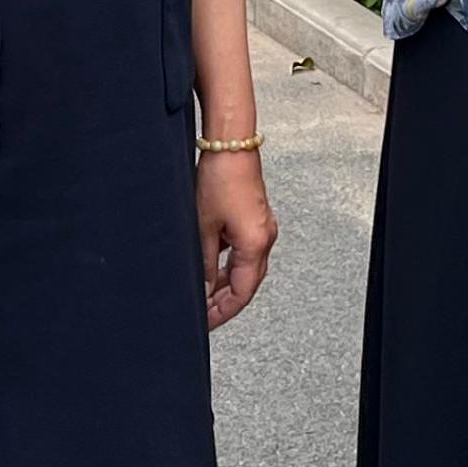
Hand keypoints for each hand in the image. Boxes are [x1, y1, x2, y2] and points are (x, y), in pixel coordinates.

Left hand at [198, 149, 276, 327]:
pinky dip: (229, 264)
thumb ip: (204, 263)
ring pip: (246, 268)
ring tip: (203, 293)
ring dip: (226, 283)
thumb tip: (203, 290)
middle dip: (224, 301)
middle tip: (202, 313)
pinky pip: (245, 251)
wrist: (230, 144)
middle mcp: (265, 239)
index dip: (222, 312)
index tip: (205, 322)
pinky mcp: (256, 218)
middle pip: (247, 284)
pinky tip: (211, 266)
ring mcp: (262, 228)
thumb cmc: (219, 177)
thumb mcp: (203, 227)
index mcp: (255, 245)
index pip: (241, 294)